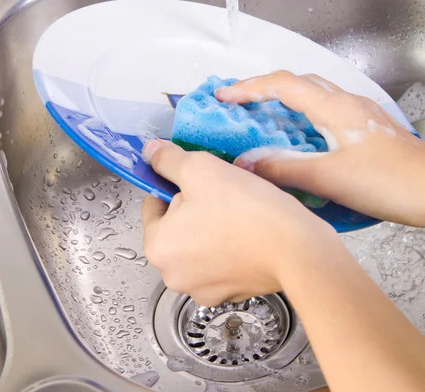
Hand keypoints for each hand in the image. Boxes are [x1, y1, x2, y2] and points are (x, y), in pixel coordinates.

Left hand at [141, 140, 335, 306]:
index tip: (201, 180)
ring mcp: (202, 289)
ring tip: (238, 213)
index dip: (176, 185)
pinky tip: (248, 234)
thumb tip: (150, 152)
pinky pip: (221, 262)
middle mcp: (172, 275)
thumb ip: (168, 159)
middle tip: (221, 195)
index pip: (154, 203)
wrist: (297, 249)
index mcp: (157, 246)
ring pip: (198, 244)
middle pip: (175, 226)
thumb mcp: (200, 168)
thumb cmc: (246, 209)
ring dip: (211, 227)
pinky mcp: (229, 294)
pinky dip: (229, 248)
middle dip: (194, 208)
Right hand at [216, 71, 424, 226]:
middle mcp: (345, 102)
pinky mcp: (367, 126)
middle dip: (264, 88)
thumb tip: (245, 162)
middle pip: (297, 82)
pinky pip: (326, 108)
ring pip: (314, 93)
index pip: (281, 85)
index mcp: (332, 107)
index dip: (248, 87)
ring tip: (264, 114)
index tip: (223, 95)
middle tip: (239, 102)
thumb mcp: (328, 177)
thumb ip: (284, 167)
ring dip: (285, 98)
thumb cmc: (388, 181)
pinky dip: (304, 113)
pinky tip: (302, 135)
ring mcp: (359, 112)